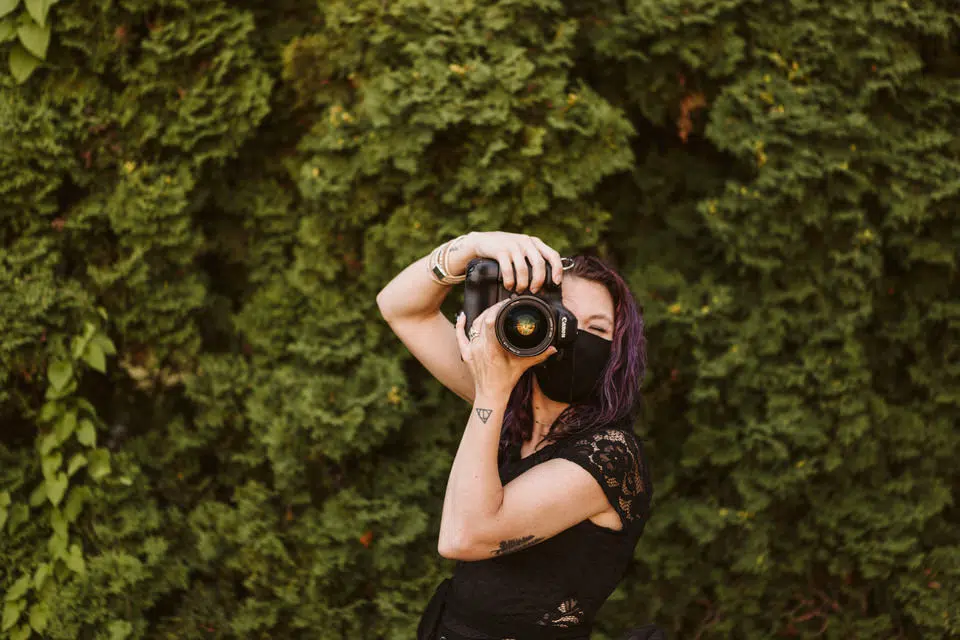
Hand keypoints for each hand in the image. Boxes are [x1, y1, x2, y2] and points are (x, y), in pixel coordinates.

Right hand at [448, 232, 564, 293]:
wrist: (482, 241)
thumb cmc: (505, 249)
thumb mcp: (522, 249)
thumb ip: (533, 258)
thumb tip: (547, 280)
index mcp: (534, 242)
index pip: (552, 255)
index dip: (557, 270)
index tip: (556, 282)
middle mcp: (526, 242)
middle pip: (539, 264)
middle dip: (538, 281)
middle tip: (534, 290)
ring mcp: (513, 245)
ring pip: (523, 269)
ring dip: (522, 284)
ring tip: (519, 290)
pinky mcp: (501, 251)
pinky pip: (508, 270)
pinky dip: (510, 281)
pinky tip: (509, 286)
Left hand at [455, 300, 557, 397]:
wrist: (490, 395)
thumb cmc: (505, 381)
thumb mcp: (523, 366)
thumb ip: (539, 355)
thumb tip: (552, 349)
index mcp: (493, 348)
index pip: (491, 321)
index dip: (498, 309)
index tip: (505, 304)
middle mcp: (480, 347)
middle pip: (483, 320)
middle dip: (492, 309)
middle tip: (501, 305)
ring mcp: (471, 350)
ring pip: (474, 326)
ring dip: (481, 316)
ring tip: (490, 309)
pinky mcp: (466, 354)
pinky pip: (461, 336)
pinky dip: (461, 325)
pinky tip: (463, 316)